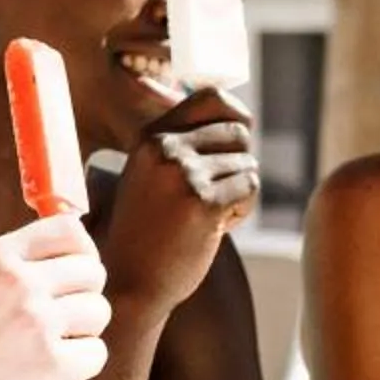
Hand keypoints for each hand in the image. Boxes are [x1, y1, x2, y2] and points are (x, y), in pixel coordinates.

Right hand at [0, 212, 111, 379]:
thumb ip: (18, 266)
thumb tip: (79, 246)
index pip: (69, 231)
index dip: (80, 251)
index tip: (76, 269)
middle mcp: (19, 284)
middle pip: (92, 271)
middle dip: (82, 295)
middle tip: (58, 319)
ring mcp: (39, 325)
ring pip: (98, 311)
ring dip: (81, 332)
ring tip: (45, 349)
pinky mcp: (57, 367)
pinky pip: (96, 352)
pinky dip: (77, 366)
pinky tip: (44, 375)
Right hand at [102, 86, 259, 312]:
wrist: (130, 281)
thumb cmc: (148, 230)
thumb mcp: (151, 175)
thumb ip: (183, 144)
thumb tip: (240, 114)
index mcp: (150, 137)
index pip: (211, 98)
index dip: (236, 115)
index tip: (236, 141)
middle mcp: (165, 149)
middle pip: (238, 132)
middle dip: (238, 162)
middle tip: (218, 193)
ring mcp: (183, 175)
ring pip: (247, 163)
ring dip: (240, 190)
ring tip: (211, 214)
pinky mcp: (203, 204)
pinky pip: (249, 187)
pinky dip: (243, 209)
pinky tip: (218, 226)